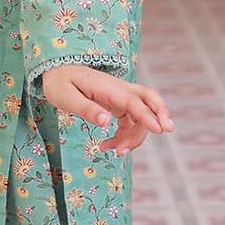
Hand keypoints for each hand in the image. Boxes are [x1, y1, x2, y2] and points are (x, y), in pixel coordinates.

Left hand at [40, 65, 173, 152]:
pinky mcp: (117, 104)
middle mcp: (119, 90)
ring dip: (136, 135)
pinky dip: (124, 136)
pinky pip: (129, 121)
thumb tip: (106, 122)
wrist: (57, 72)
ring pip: (141, 114)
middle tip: (167, 131)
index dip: (148, 116)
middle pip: (150, 98)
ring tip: (117, 152)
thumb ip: (87, 109)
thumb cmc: (60, 83)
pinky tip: (108, 146)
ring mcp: (120, 97)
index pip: (134, 101)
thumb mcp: (66, 98)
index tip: (160, 130)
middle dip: (162, 113)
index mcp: (108, 87)